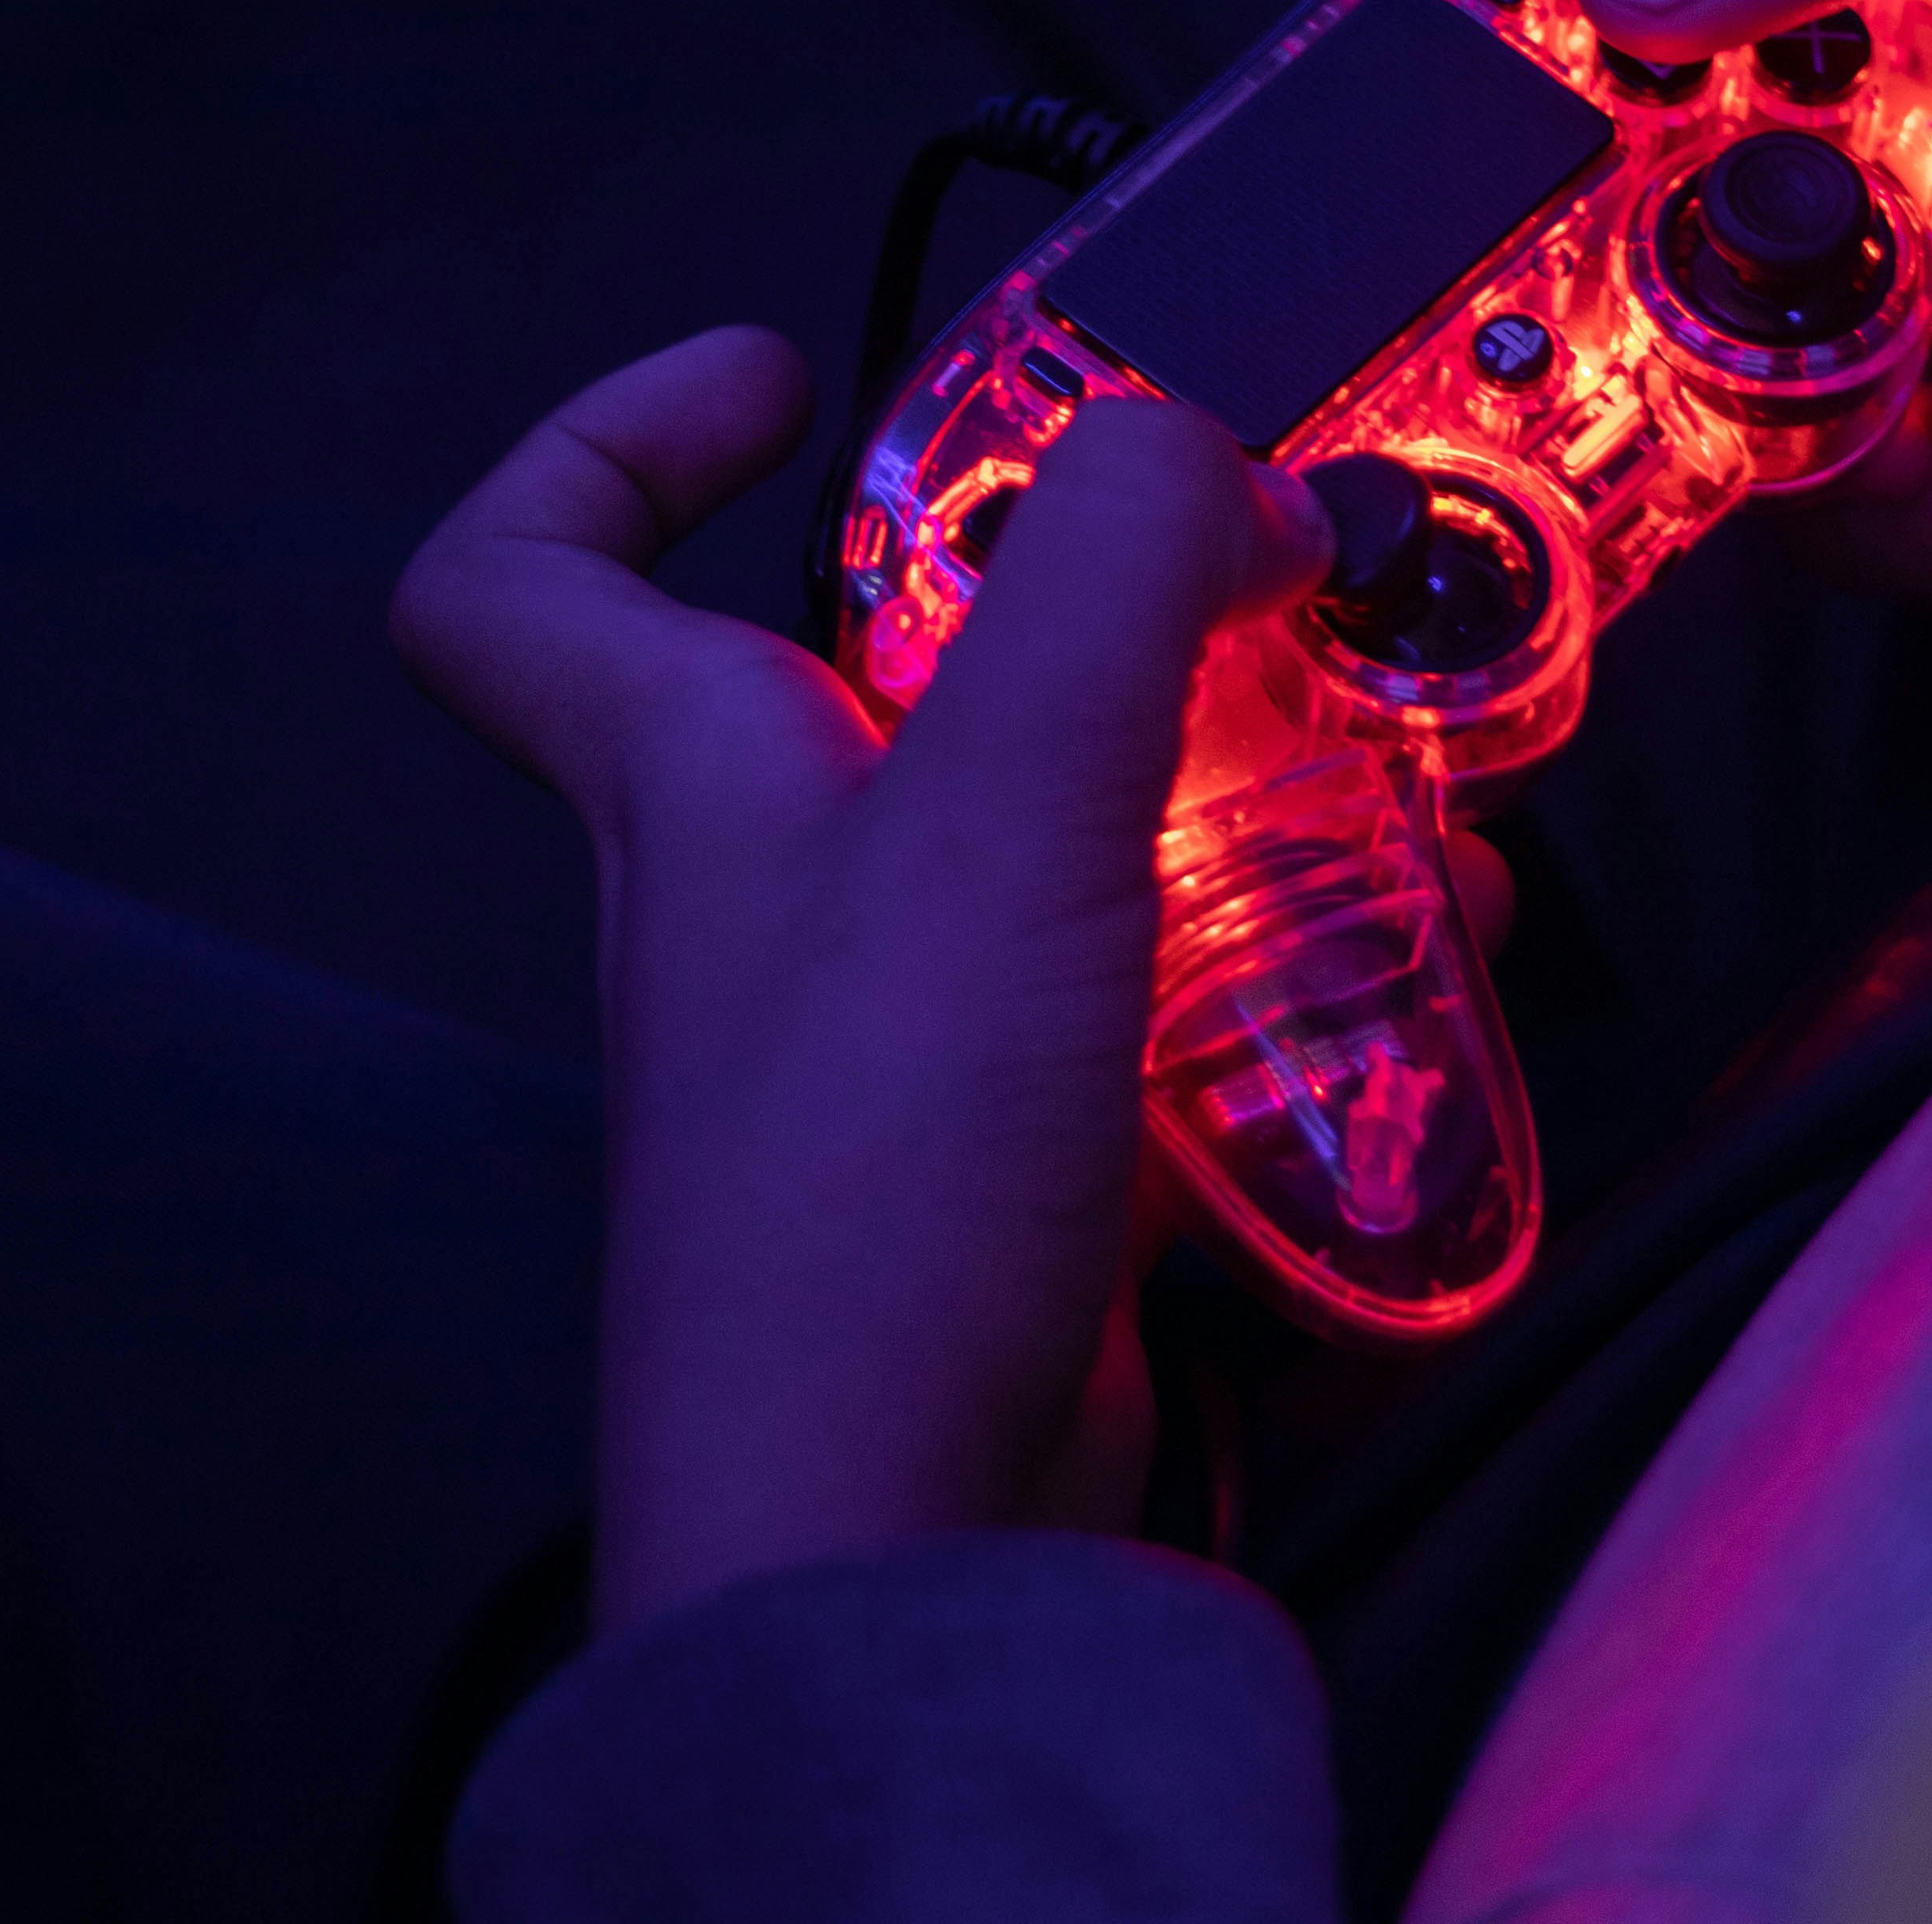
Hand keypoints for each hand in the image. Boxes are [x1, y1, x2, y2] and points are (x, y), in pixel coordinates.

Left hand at [391, 328, 1326, 1634]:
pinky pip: (1157, 1002)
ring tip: (1417, 812)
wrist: (899, 1549)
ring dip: (1254, 796)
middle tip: (1274, 592)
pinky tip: (1419, 971)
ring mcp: (898, 1044)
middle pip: (895, 682)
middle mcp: (770, 901)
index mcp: (688, 784)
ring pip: (1069, 839)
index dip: (604, 445)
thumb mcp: (1002, 798)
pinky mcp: (1021, 1166)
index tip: (777, 382)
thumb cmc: (880, 1173)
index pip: (512, 579)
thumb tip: (1223, 465)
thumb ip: (1112, 571)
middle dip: (1109, 620)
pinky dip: (1295, 966)